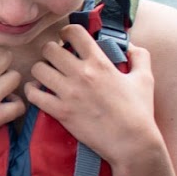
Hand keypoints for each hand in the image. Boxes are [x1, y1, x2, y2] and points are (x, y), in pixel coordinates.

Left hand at [24, 25, 158, 165]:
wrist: (132, 143)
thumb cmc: (140, 111)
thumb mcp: (145, 79)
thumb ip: (140, 57)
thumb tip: (131, 46)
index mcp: (100, 63)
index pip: (74, 32)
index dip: (66, 32)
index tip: (66, 39)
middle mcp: (82, 74)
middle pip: (49, 49)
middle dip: (49, 51)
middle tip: (54, 59)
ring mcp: (69, 93)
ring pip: (38, 69)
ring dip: (40, 70)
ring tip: (46, 76)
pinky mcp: (60, 112)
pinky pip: (33, 95)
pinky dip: (32, 91)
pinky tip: (38, 92)